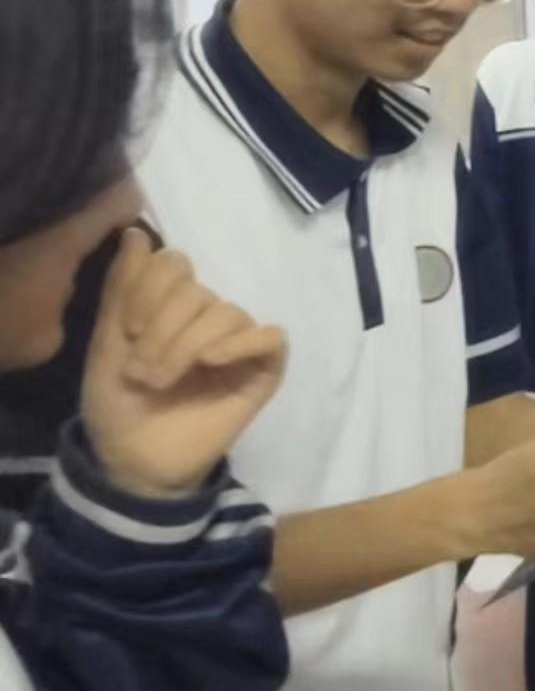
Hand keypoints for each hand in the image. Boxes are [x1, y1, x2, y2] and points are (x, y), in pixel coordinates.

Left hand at [82, 229, 287, 497]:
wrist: (134, 458)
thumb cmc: (117, 403)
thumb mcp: (108, 340)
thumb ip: (123, 287)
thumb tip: (136, 232)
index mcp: (170, 305)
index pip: (175, 265)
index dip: (151, 291)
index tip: (130, 331)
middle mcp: (206, 317)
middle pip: (198, 292)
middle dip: (164, 331)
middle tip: (143, 372)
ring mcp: (238, 343)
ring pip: (227, 314)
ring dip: (189, 346)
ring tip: (166, 381)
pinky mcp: (264, 370)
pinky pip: (270, 337)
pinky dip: (241, 344)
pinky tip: (214, 363)